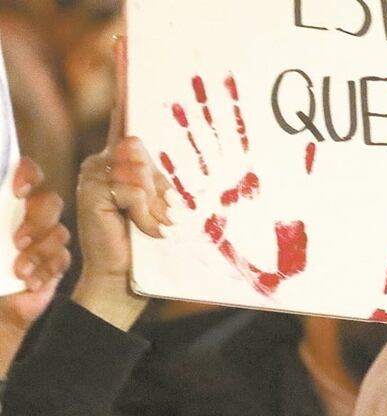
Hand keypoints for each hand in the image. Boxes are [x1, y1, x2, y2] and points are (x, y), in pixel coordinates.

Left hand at [0, 159, 69, 331]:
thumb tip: (8, 201)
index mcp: (5, 202)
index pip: (26, 173)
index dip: (28, 174)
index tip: (18, 190)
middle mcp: (25, 216)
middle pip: (50, 203)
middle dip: (38, 220)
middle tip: (18, 240)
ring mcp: (41, 241)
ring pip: (59, 233)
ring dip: (40, 251)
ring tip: (19, 269)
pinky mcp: (52, 266)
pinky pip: (62, 260)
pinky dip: (46, 270)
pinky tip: (29, 282)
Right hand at [72, 36, 165, 330]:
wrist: (127, 279)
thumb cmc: (157, 242)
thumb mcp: (170, 205)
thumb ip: (163, 177)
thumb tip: (138, 149)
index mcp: (131, 159)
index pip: (128, 110)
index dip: (125, 76)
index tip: (126, 42)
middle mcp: (110, 160)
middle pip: (142, 146)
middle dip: (163, 183)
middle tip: (170, 214)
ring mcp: (98, 174)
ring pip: (137, 168)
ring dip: (157, 202)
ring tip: (159, 226)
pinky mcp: (94, 191)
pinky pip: (129, 187)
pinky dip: (146, 211)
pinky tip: (146, 228)